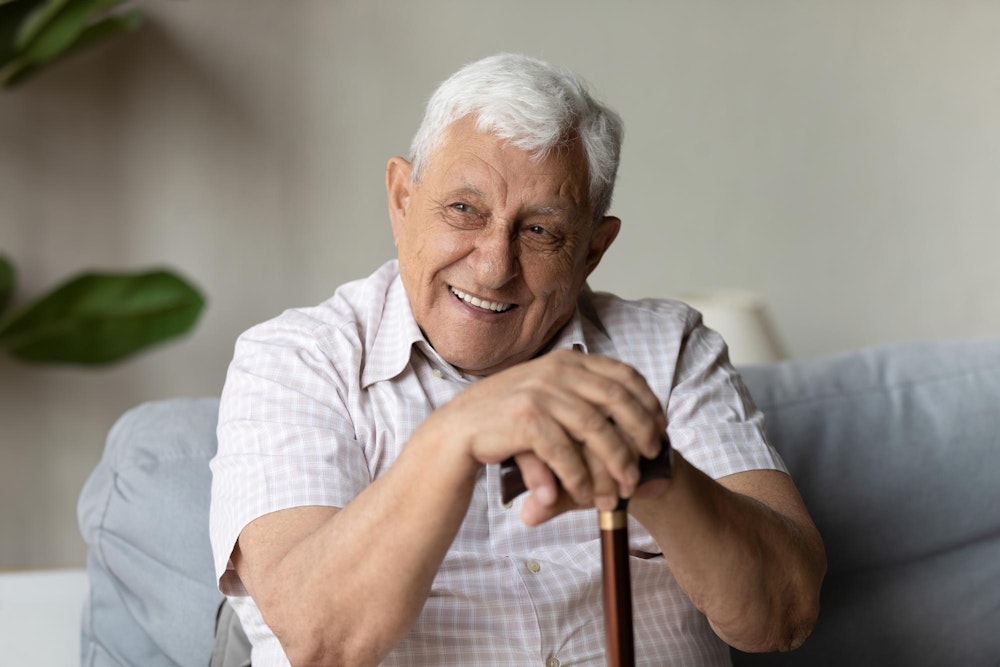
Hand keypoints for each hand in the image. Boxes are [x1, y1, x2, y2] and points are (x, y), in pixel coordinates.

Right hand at [427, 350, 665, 523]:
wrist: (455, 433)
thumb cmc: (506, 421)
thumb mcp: (547, 397)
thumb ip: (582, 399)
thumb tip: (636, 421)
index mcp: (567, 360)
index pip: (623, 375)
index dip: (649, 403)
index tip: (660, 429)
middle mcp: (556, 370)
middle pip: (617, 401)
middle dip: (639, 434)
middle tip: (649, 462)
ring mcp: (540, 392)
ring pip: (596, 430)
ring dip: (614, 464)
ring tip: (622, 491)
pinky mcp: (524, 418)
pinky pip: (565, 452)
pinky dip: (580, 476)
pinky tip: (586, 494)